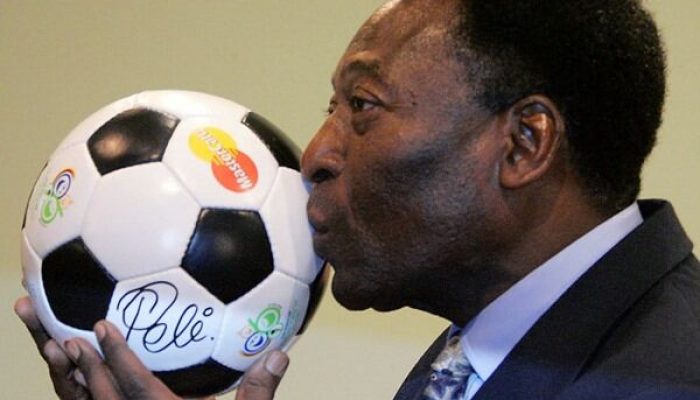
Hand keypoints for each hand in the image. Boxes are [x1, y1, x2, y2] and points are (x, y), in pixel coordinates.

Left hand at [15, 296, 289, 399]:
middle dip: (87, 369)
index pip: (135, 383)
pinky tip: (93, 397)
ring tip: (72, 365)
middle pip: (104, 399)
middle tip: (71, 340)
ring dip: (81, 389)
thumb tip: (278, 354)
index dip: (118, 354)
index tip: (102, 327)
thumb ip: (258, 392)